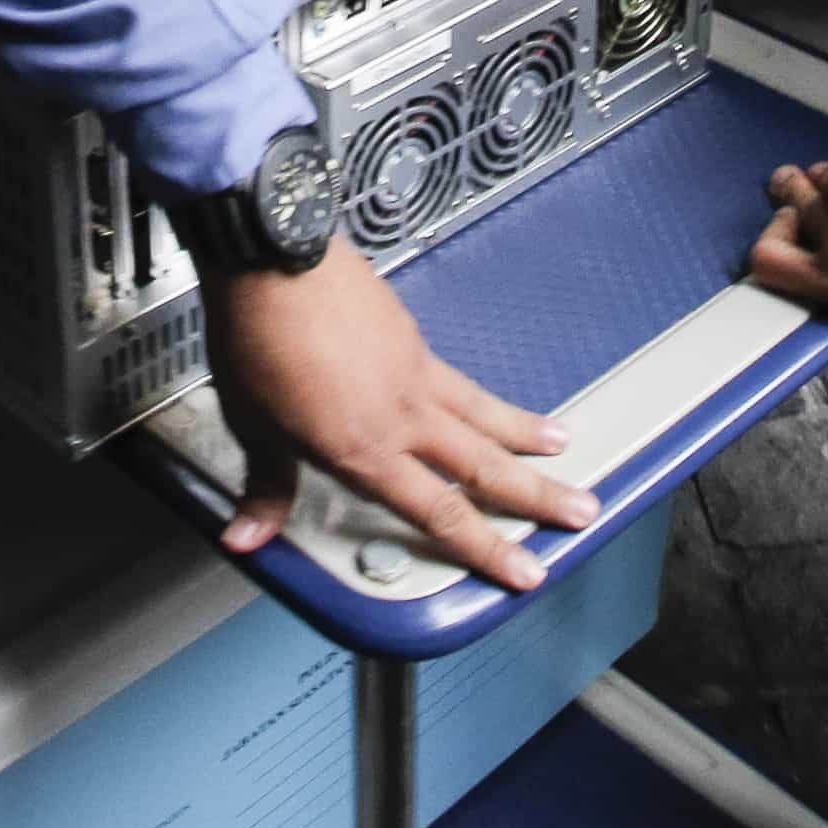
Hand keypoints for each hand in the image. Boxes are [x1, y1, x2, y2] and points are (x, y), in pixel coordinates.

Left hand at [204, 246, 595, 591]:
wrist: (274, 257)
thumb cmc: (258, 337)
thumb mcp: (251, 423)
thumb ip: (265, 485)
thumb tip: (245, 536)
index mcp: (365, 450)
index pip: (439, 514)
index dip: (487, 548)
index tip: (526, 570)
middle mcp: (403, 417)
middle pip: (485, 467)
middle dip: (538, 497)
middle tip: (582, 512)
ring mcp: (414, 373)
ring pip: (485, 417)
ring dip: (528, 439)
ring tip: (564, 449)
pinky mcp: (412, 339)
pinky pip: (463, 381)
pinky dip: (488, 399)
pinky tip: (491, 403)